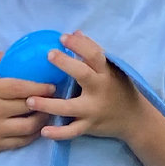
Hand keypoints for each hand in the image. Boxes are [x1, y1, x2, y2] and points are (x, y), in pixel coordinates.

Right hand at [0, 51, 51, 152]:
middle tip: (56, 98)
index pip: (21, 88)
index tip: (52, 86)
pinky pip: (21, 141)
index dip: (41, 87)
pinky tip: (38, 127)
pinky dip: (34, 135)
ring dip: (43, 119)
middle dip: (46, 102)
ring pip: (29, 126)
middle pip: (28, 106)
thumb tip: (12, 54)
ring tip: (49, 112)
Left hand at [26, 31, 144, 142]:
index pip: (94, 54)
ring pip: (70, 108)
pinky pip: (72, 132)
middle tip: (49, 55)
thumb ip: (92, 52)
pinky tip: (43, 131)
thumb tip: (75, 32)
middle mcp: (100, 90)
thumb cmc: (118, 88)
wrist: (134, 118)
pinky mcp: (89, 126)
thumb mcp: (111, 69)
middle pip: (83, 75)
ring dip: (49, 105)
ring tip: (30, 100)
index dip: (79, 44)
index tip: (63, 37)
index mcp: (106, 73)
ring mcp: (93, 110)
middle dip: (66, 64)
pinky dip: (58, 133)